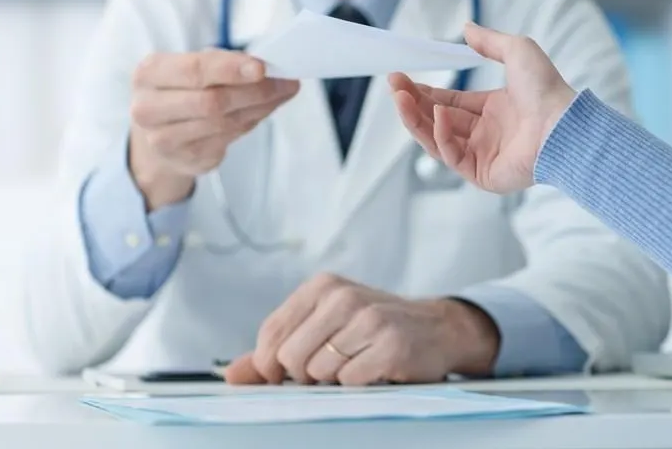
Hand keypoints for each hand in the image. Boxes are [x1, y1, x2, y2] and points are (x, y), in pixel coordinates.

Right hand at [129, 51, 299, 208]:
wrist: (158, 135)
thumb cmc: (180, 91)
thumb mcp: (191, 69)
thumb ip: (224, 64)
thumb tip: (269, 68)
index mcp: (148, 74)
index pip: (193, 70)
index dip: (230, 69)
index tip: (261, 68)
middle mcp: (149, 108)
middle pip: (211, 101)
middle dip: (254, 90)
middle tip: (285, 81)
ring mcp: (165, 139)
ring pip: (224, 122)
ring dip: (260, 106)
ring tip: (282, 92)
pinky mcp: (187, 159)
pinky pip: (229, 137)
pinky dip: (252, 120)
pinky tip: (264, 108)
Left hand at [221, 274, 500, 385]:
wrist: (438, 329)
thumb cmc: (375, 329)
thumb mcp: (325, 326)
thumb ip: (277, 348)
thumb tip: (233, 374)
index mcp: (323, 287)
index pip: (271, 334)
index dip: (270, 364)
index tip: (285, 374)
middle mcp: (344, 297)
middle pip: (290, 356)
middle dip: (305, 374)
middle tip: (332, 367)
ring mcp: (369, 320)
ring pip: (318, 371)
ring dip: (334, 380)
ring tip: (356, 365)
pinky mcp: (390, 346)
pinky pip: (349, 381)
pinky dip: (358, 385)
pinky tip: (374, 370)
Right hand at [389, 23, 575, 193]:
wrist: (563, 124)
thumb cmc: (547, 90)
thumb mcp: (518, 51)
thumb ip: (490, 41)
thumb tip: (467, 28)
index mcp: (494, 110)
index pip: (450, 102)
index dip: (425, 92)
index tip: (403, 79)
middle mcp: (486, 133)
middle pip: (438, 120)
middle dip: (414, 103)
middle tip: (394, 85)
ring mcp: (482, 155)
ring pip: (437, 139)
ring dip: (417, 119)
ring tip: (400, 98)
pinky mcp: (482, 174)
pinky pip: (452, 155)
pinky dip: (441, 135)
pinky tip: (439, 114)